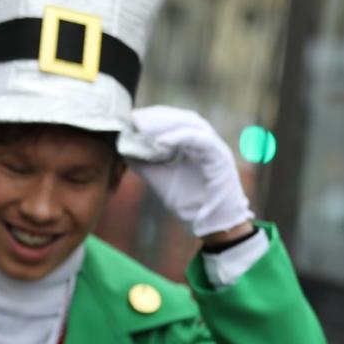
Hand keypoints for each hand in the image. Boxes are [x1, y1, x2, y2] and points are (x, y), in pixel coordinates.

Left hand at [127, 106, 253, 236]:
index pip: (174, 122)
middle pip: (181, 118)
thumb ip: (145, 165)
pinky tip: (158, 143)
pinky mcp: (220, 157)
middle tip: (134, 119)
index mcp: (194, 145)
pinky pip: (199, 140)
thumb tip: (123, 149)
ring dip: (165, 124)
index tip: (131, 120)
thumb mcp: (161, 180)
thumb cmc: (190, 204)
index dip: (153, 118)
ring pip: (190, 125)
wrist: (212, 225)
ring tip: (142, 128)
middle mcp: (206, 142)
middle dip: (156, 117)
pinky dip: (178, 138)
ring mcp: (215, 148)